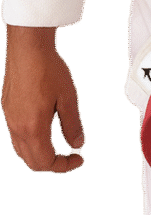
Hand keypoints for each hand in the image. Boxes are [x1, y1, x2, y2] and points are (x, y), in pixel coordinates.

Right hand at [2, 25, 84, 172]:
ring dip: (40, 154)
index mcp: (32, 129)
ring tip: (58, 146)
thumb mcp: (68, 98)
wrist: (28, 47)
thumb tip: (78, 144)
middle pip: (31, 162)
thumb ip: (72, 125)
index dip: (64, 166)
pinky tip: (44, 130)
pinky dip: (31, 143)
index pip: (45, 162)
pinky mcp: (7, 108)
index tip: (79, 159)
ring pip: (22, 151)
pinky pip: (16, 136)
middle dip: (52, 164)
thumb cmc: (48, 69)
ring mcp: (9, 118)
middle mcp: (16, 128)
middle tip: (70, 157)